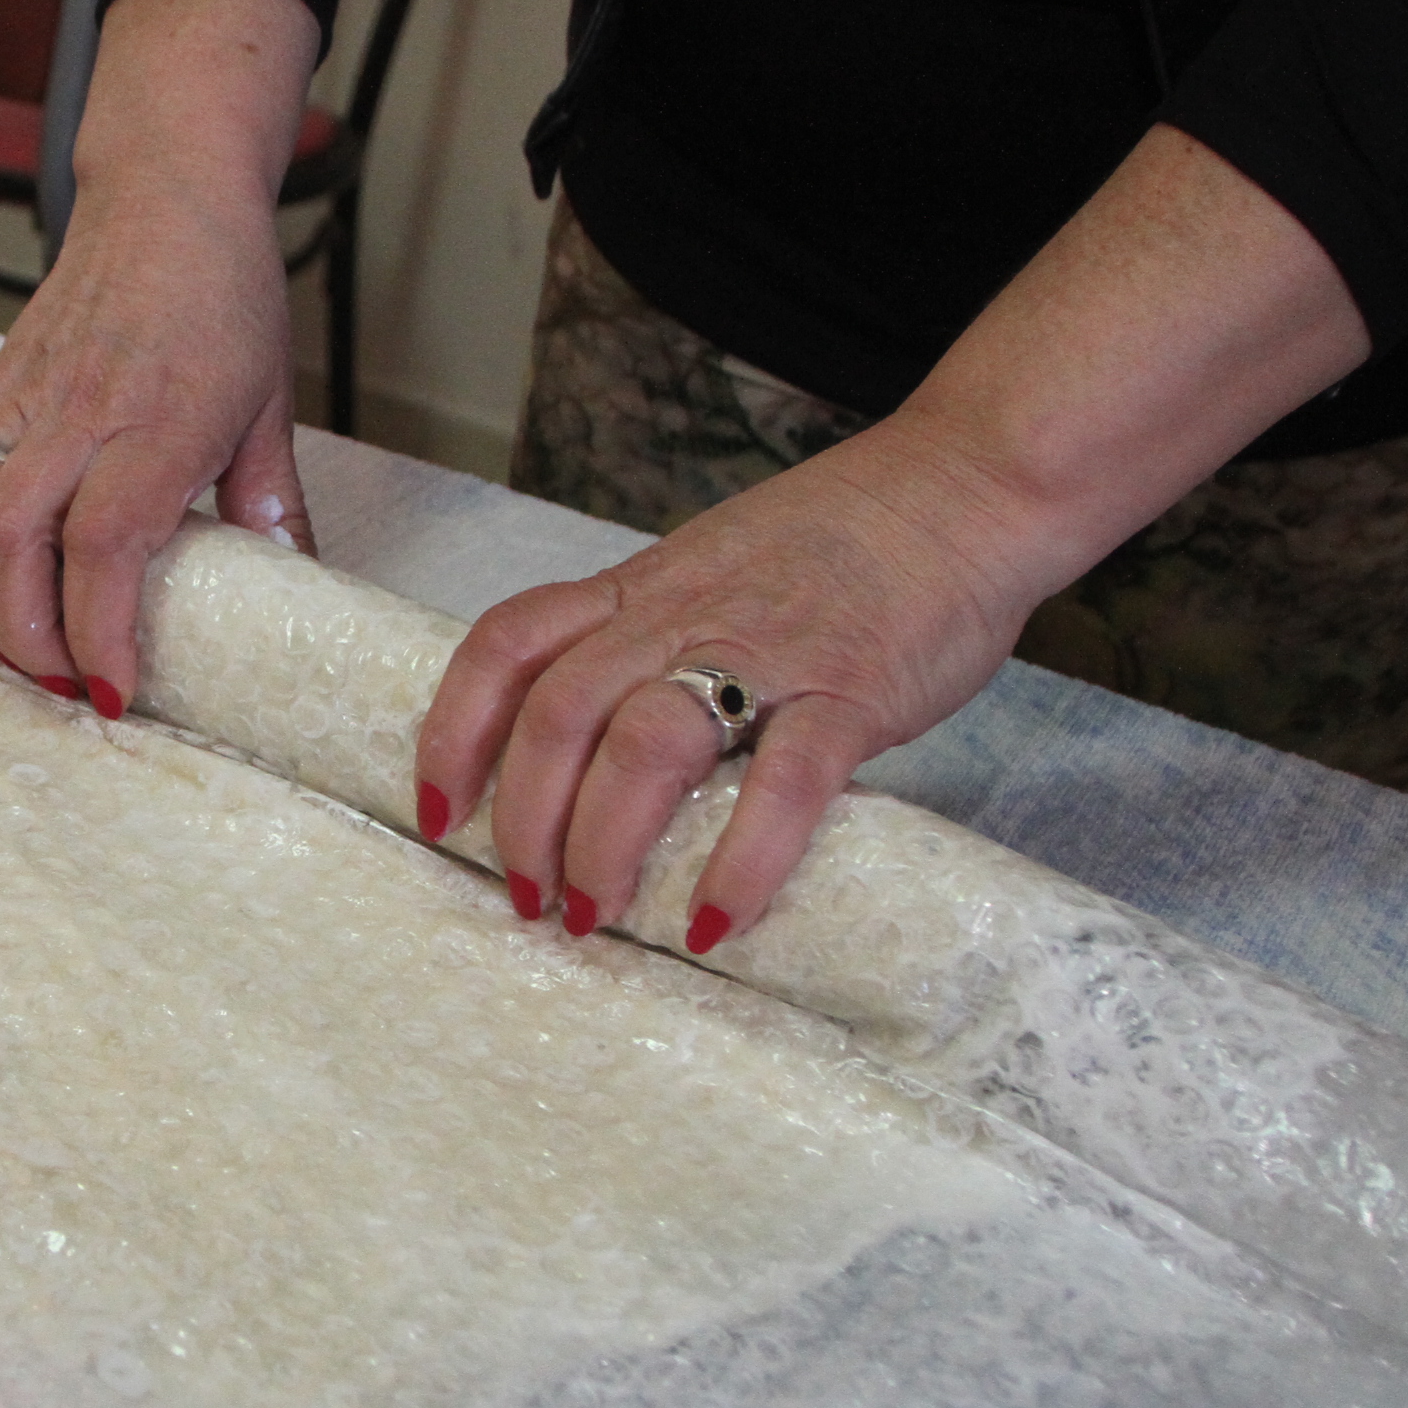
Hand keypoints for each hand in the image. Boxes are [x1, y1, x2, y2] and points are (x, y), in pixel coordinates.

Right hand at [0, 0, 322, 712]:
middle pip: (11, 542)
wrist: (166, 198)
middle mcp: (79, 413)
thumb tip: (293, 589)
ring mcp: (22, 397)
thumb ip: (271, 502)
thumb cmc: (224, 297)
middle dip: (25, 637)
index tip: (113, 693)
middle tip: (62, 685)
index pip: (107, 546)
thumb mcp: (271, 404)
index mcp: (160, 424)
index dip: (100, 631)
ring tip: (11, 646)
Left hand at [415, 413, 1039, 950]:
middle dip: (523, 817)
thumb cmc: (850, 539)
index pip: (509, 643)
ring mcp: (767, 651)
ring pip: (646, 744)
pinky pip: (785, 781)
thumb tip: (607, 744)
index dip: (455, 727)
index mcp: (644, 587)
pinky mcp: (853, 690)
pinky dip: (742, 858)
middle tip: (525, 897)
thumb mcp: (717, 568)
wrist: (970, 485)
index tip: (437, 808)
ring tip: (596, 916)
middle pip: (559, 712)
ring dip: (604, 842)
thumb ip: (660, 638)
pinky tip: (715, 921)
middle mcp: (684, 615)